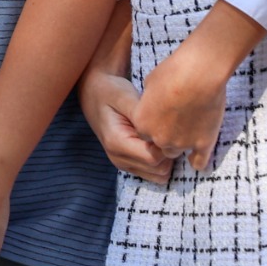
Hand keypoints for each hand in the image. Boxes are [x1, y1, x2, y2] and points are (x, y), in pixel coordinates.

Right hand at [81, 69, 173, 183]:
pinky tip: (159, 141)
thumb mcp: (125, 97)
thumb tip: (163, 132)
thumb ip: (143, 116)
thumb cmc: (111, 91)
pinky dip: (162, 161)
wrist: (95, 93)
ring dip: (167, 158)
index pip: (153, 158)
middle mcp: (119, 158)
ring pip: (159, 174)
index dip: (167, 145)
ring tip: (163, 134)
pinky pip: (154, 172)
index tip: (171, 126)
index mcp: (116, 143)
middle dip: (169, 152)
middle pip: (159, 169)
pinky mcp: (130, 164)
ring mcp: (124, 164)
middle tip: (169, 129)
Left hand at [134, 39, 236, 172]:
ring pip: (175, 153)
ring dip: (179, 144)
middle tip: (175, 121)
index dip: (152, 124)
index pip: (143, 132)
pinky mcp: (203, 143)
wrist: (199, 73)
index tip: (160, 116)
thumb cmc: (172, 71)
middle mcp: (159, 138)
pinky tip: (198, 156)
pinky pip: (199, 163)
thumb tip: (152, 103)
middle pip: (158, 145)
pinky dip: (197, 161)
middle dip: (164, 136)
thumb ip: (149, 100)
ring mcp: (181, 143)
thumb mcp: (150, 82)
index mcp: (142, 123)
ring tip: (187, 131)